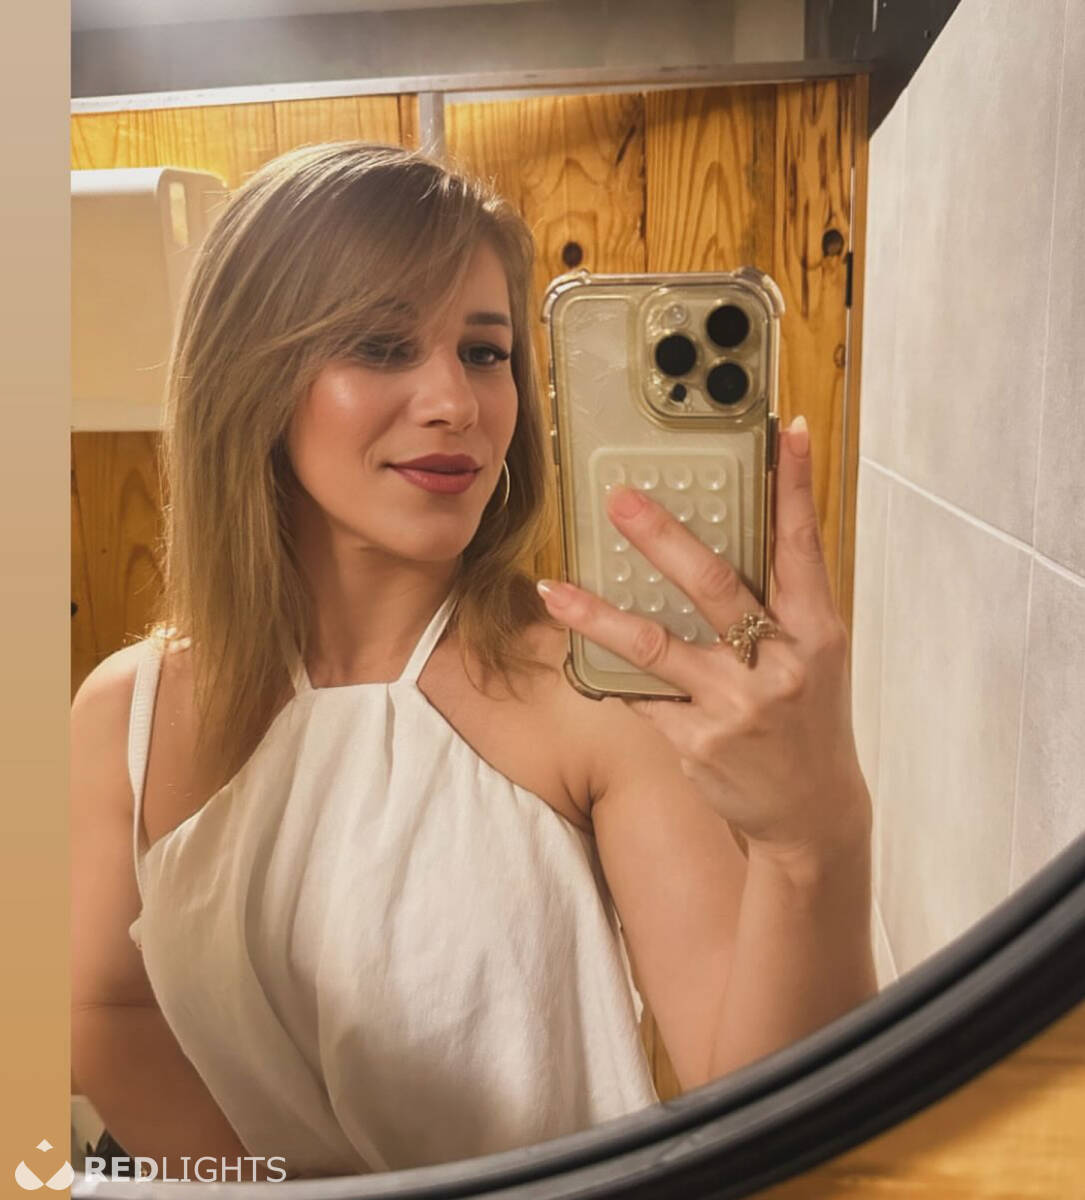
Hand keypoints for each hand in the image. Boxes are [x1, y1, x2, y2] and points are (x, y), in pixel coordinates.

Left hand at [536, 415, 870, 861]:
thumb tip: (732, 533)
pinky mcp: (697, 743)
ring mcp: (735, 707)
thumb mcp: (814, 657)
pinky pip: (641, 696)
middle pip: (714, 587)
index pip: (804, 547)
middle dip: (664, 538)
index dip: (796, 487)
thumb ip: (779, 602)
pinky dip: (609, 672)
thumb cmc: (808, 719)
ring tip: (553, 591)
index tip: (789, 431)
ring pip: (655, 647)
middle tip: (620, 498)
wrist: (811, 811)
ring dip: (598, 617)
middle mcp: (779, 666)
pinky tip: (576, 652)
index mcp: (817, 633)